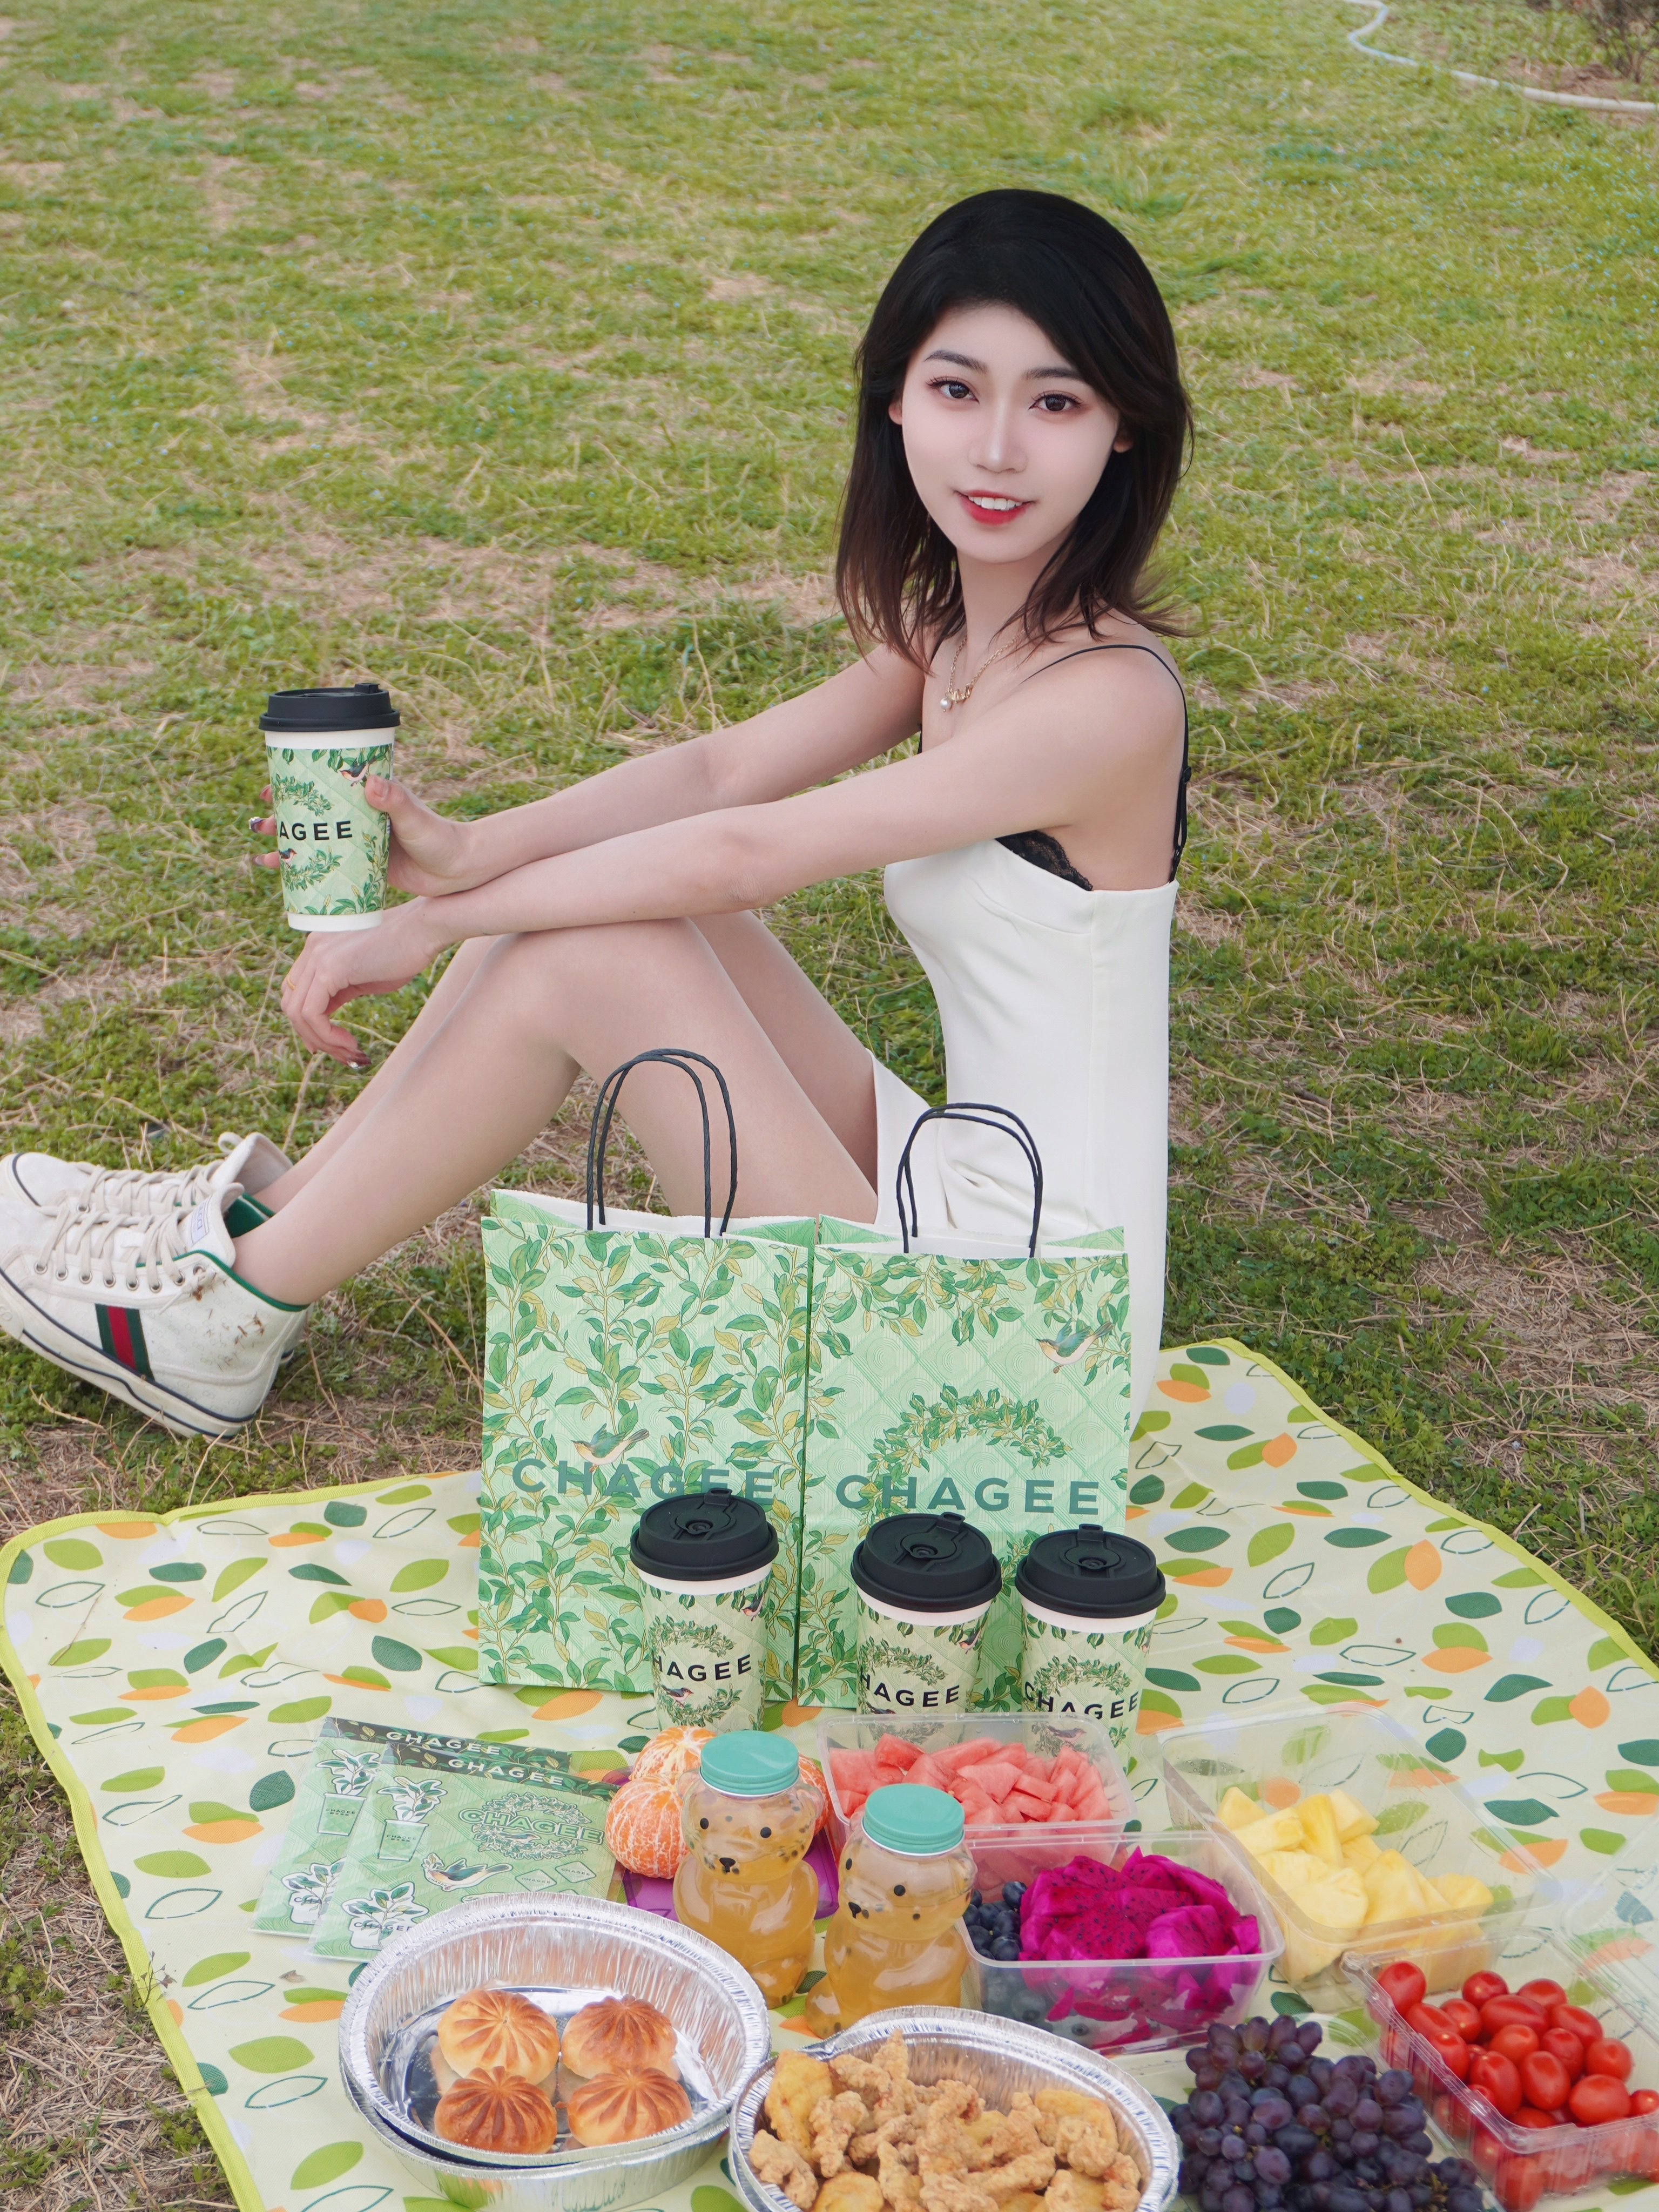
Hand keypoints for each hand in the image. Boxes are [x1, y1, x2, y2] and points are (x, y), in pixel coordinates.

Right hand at [252, 775, 482, 897]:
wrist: (459, 872)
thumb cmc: (440, 838)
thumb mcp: (414, 818)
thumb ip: (395, 800)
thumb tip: (370, 782)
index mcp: (367, 797)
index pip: (323, 784)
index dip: (293, 785)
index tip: (270, 789)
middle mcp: (359, 817)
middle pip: (311, 814)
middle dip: (281, 818)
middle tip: (258, 824)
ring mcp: (359, 842)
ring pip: (314, 842)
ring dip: (287, 847)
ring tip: (263, 855)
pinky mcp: (363, 866)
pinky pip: (327, 866)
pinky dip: (306, 871)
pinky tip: (287, 879)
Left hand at [279, 899, 448, 1064]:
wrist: (425, 930)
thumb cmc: (404, 953)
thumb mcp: (363, 977)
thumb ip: (339, 992)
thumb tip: (325, 1020)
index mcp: (318, 948)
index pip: (296, 993)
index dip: (307, 1024)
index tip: (332, 1044)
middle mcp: (312, 949)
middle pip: (290, 1005)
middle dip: (313, 1037)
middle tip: (342, 1054)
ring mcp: (318, 956)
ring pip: (298, 1013)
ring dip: (323, 1042)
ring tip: (351, 1053)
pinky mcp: (330, 968)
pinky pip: (313, 1014)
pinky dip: (328, 1036)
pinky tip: (351, 1044)